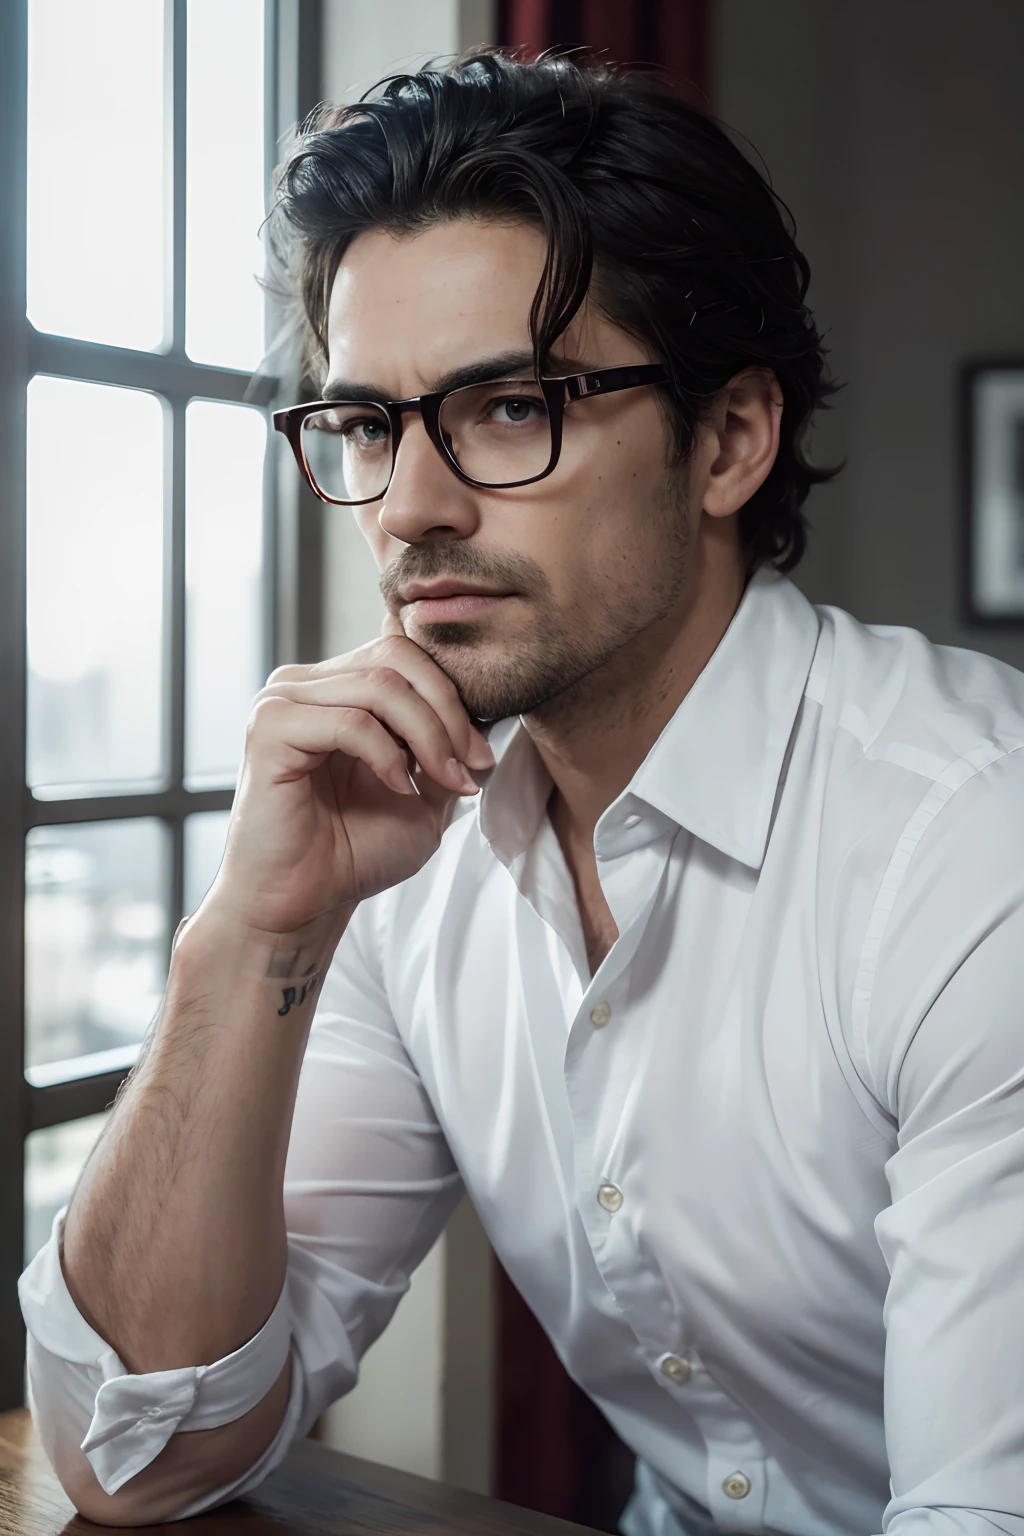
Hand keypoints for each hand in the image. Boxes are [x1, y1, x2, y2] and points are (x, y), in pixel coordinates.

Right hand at [201, 615, 494, 938]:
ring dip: (429, 737)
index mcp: (335, 688)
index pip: (404, 652)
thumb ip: (446, 746)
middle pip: (396, 657)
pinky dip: (388, 755)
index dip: (453, 696)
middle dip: (447, 712)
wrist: (302, 905)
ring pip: (380, 685)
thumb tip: (484, 713)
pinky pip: (350, 722)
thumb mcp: (422, 792)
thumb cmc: (352, 854)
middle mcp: (304, 684)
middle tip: (470, 766)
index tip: (480, 757)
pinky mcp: (270, 729)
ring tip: (444, 783)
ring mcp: (282, 701)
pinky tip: (399, 789)